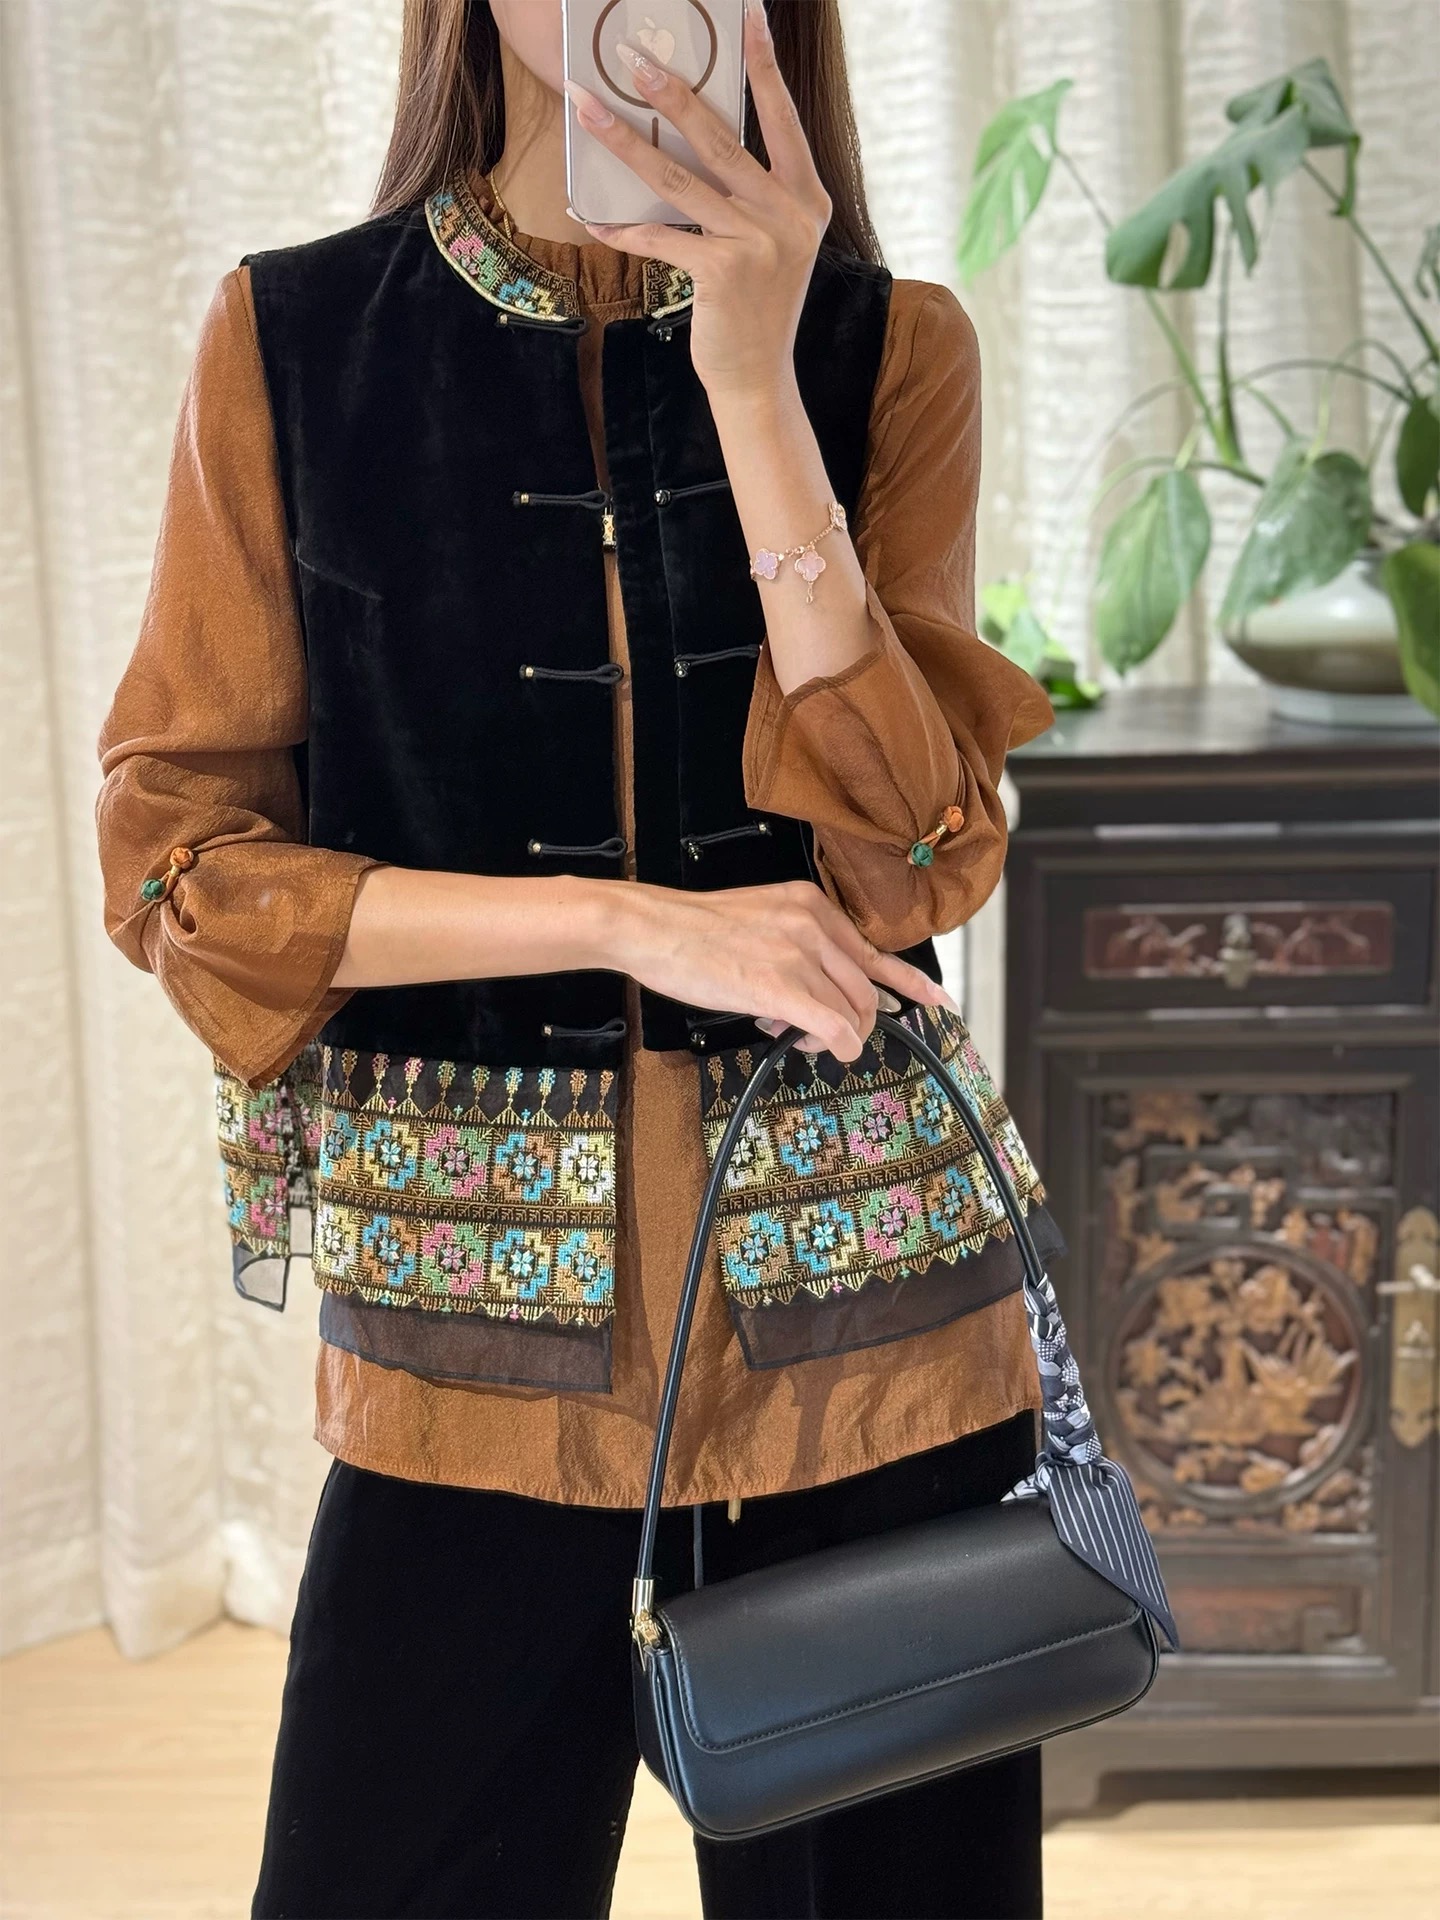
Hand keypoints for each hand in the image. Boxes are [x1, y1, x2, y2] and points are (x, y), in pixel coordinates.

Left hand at [564, 0, 829, 402]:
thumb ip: (750, 194)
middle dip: (672, 94)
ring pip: (679, 180)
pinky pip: (660, 237)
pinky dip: (624, 229)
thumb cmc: (756, 307)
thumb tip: (693, 139)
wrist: (758, 378)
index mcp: (807, 199)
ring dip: (626, 142)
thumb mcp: (771, 242)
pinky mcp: (722, 274)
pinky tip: (595, 218)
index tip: (747, 16)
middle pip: (720, 140)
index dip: (763, 65)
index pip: (782, 118)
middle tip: (634, 57)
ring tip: (590, 109)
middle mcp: (788, 216)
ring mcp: (758, 245)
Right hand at [604, 879, 955, 1061]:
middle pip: (866, 990)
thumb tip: (820, 992)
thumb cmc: (695, 931)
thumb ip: (798, 945)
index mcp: (811, 905)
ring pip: (851, 1011)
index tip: (938, 1001)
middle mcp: (813, 924)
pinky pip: (833, 1026)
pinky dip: (837, 1045)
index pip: (874, 951)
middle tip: (819, 1034)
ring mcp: (799, 953)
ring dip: (833, 1036)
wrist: (654, 928)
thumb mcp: (761, 918)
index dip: (911, 982)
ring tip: (795, 1035)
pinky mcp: (780, 985)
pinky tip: (821, 1049)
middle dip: (854, 1021)